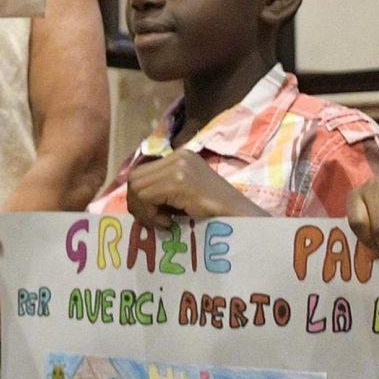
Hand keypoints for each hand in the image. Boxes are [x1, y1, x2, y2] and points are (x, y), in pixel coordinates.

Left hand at [124, 151, 259, 225]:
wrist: (243, 217)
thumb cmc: (217, 213)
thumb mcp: (186, 194)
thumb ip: (165, 190)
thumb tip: (135, 199)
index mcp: (181, 157)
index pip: (142, 173)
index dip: (141, 197)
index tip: (155, 216)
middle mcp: (179, 156)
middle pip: (135, 178)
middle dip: (138, 204)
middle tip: (154, 221)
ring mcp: (180, 166)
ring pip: (137, 187)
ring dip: (145, 211)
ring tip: (164, 222)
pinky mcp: (179, 180)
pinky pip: (146, 196)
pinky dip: (151, 214)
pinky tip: (169, 222)